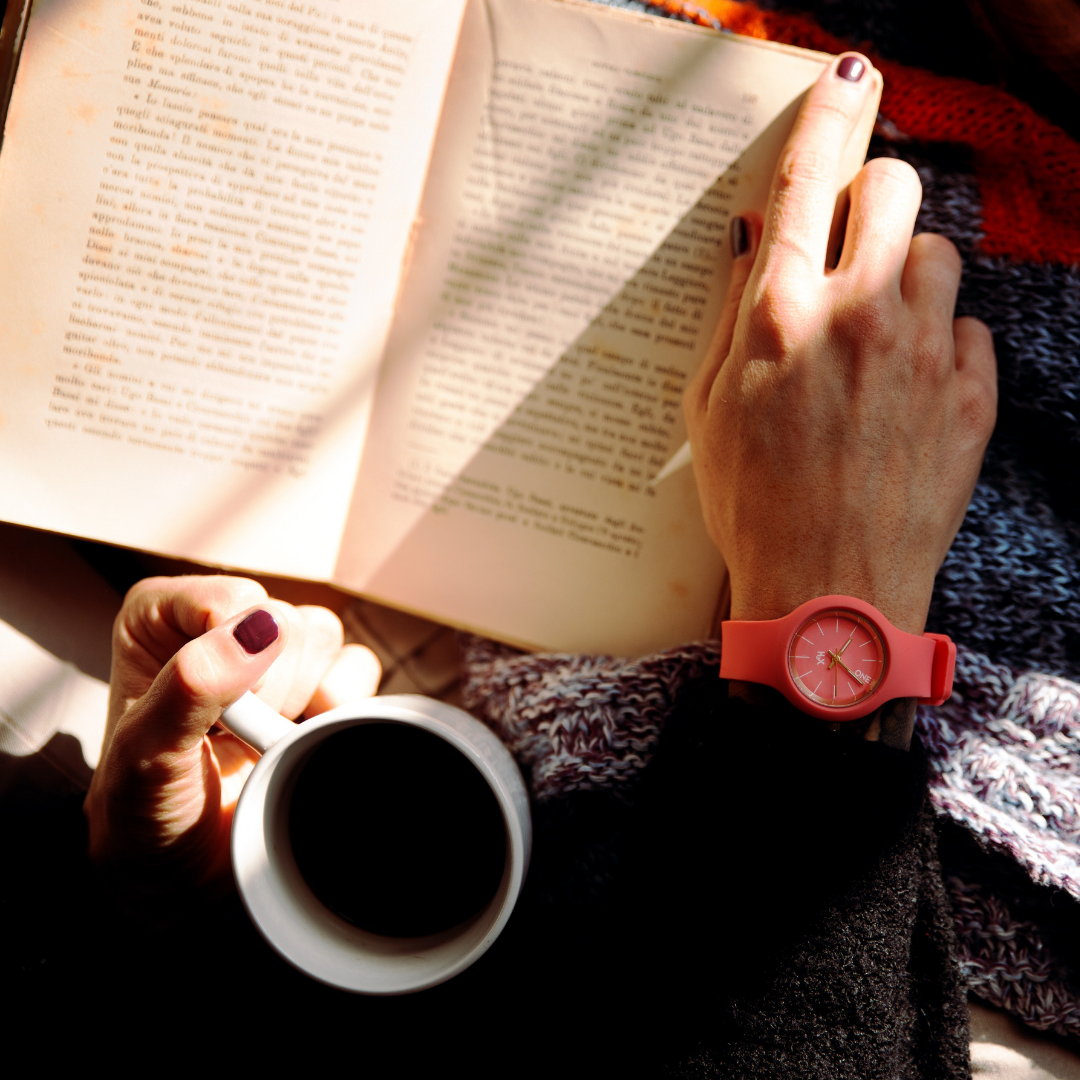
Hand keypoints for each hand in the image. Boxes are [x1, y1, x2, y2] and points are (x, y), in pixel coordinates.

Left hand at [83, 575, 380, 902]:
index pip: (227, 599)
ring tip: (263, 740)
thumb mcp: (145, 758)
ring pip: (323, 636)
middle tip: (232, 737)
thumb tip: (259, 627)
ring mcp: (272, 654)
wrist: (184, 876)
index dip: (234, 659)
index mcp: (159, 620)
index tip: (211, 715)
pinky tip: (301, 738)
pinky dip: (341, 708)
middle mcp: (217, 624)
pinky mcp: (317, 681)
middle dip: (268, 691)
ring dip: (302, 700)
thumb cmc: (144, 815)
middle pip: (283, 620)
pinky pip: (358, 664)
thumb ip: (190, 687)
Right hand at [685, 53, 996, 635]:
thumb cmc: (752, 506)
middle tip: (849, 240)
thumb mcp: (708, 409)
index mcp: (781, 318)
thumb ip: (734, 312)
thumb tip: (759, 240)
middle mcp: (858, 319)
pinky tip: (905, 389)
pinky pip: (966, 328)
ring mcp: (923, 357)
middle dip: (872, 196)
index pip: (810, 179)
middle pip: (893, 189)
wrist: (828, 594)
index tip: (846, 77)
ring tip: (875, 332)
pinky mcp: (971, 398)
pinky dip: (938, 342)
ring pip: (937, 253)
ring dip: (904, 274)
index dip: (829, 113)